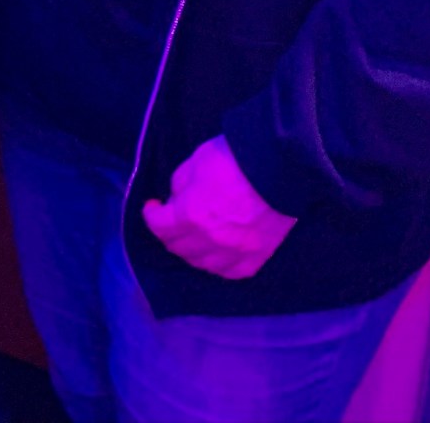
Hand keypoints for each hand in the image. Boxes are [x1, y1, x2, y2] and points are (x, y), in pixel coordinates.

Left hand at [142, 135, 295, 279]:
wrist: (278, 165)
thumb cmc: (232, 158)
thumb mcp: (194, 163)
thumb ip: (179, 187)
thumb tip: (176, 202)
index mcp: (191, 215)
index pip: (159, 227)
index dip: (151, 215)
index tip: (153, 206)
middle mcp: (211, 241)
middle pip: (179, 249)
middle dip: (169, 233)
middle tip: (171, 221)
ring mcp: (236, 252)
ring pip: (202, 264)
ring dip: (192, 251)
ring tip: (192, 236)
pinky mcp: (257, 257)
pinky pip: (230, 272)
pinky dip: (218, 264)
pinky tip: (216, 253)